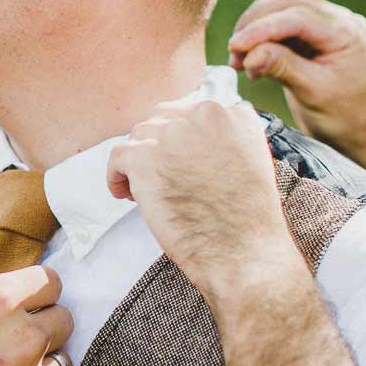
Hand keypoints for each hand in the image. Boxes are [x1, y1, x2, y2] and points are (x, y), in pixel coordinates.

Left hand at [106, 100, 299, 301]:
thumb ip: (220, 138)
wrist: (243, 252)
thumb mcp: (248, 160)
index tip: (179, 166)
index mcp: (234, 114)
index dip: (178, 141)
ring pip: (138, 137)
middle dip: (157, 149)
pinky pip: (117, 156)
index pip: (188, 113)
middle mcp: (204, 115)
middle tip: (163, 180)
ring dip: (138, 163)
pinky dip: (117, 176)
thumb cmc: (245, 218)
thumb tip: (180, 134)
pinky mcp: (144, 157)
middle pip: (160, 121)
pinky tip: (128, 196)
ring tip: (149, 194)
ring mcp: (172, 134)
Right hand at [228, 0, 365, 198]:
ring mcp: (326, 25)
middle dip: (255, 22)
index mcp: (347, 32)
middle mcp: (338, 20)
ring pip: (279, 6)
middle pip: (287, 0)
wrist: (360, 133)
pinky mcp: (311, 36)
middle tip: (236, 54)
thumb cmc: (344, 116)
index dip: (262, 28)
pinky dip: (260, 38)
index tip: (235, 46)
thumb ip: (282, 67)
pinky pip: (279, 24)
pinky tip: (252, 63)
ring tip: (241, 61)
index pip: (298, 16)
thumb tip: (248, 53)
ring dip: (254, 28)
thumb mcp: (313, 92)